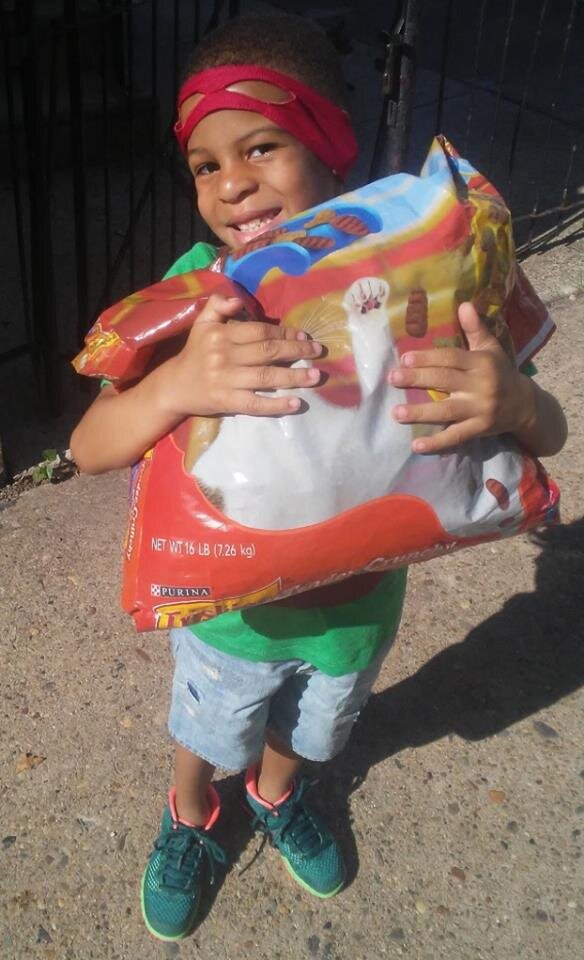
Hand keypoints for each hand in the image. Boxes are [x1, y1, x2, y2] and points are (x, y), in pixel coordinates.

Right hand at [163, 294, 322, 417]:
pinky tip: (296, 404)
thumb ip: (218, 306)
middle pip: (268, 352)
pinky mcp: (227, 401)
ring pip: (266, 377)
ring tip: (315, 376)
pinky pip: (256, 403)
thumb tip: (237, 299)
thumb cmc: (195, 354)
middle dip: (296, 351)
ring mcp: (227, 380)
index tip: (304, 335)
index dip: (284, 333)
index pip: (260, 331)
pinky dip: (277, 405)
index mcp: (221, 335)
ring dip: (294, 377)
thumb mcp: (202, 324)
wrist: (174, 387)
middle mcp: (225, 356)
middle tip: (318, 352)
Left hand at [388, 301, 535, 453]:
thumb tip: (463, 304)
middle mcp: (481, 385)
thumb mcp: (491, 349)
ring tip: (396, 413)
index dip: (428, 357)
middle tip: (393, 378)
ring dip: (420, 413)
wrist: (525, 405)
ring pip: (447, 411)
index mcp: (481, 363)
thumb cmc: (501, 372)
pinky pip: (456, 436)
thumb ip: (475, 329)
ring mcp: (480, 410)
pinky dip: (436, 443)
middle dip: (417, 379)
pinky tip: (416, 446)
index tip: (405, 358)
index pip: (451, 358)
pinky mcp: (479, 429)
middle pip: (445, 381)